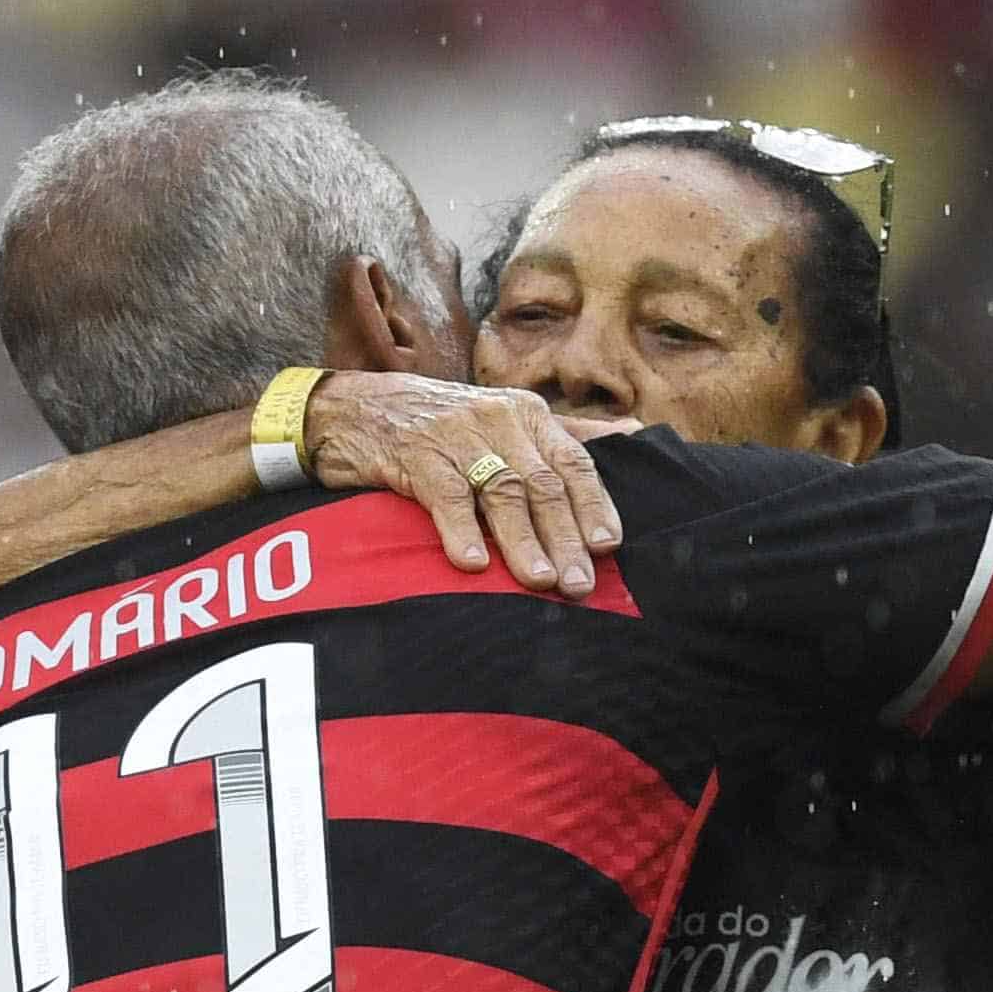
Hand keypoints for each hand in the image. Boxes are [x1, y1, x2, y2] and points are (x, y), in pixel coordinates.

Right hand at [303, 375, 623, 593]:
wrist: (356, 408)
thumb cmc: (438, 424)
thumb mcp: (504, 418)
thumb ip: (564, 432)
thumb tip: (636, 433)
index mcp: (526, 414)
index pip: (572, 461)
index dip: (593, 504)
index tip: (608, 545)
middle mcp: (498, 420)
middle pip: (542, 483)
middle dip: (565, 536)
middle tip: (579, 583)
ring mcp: (457, 436)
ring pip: (502, 490)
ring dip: (523, 540)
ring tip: (540, 581)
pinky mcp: (416, 455)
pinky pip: (446, 495)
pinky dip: (461, 529)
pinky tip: (473, 563)